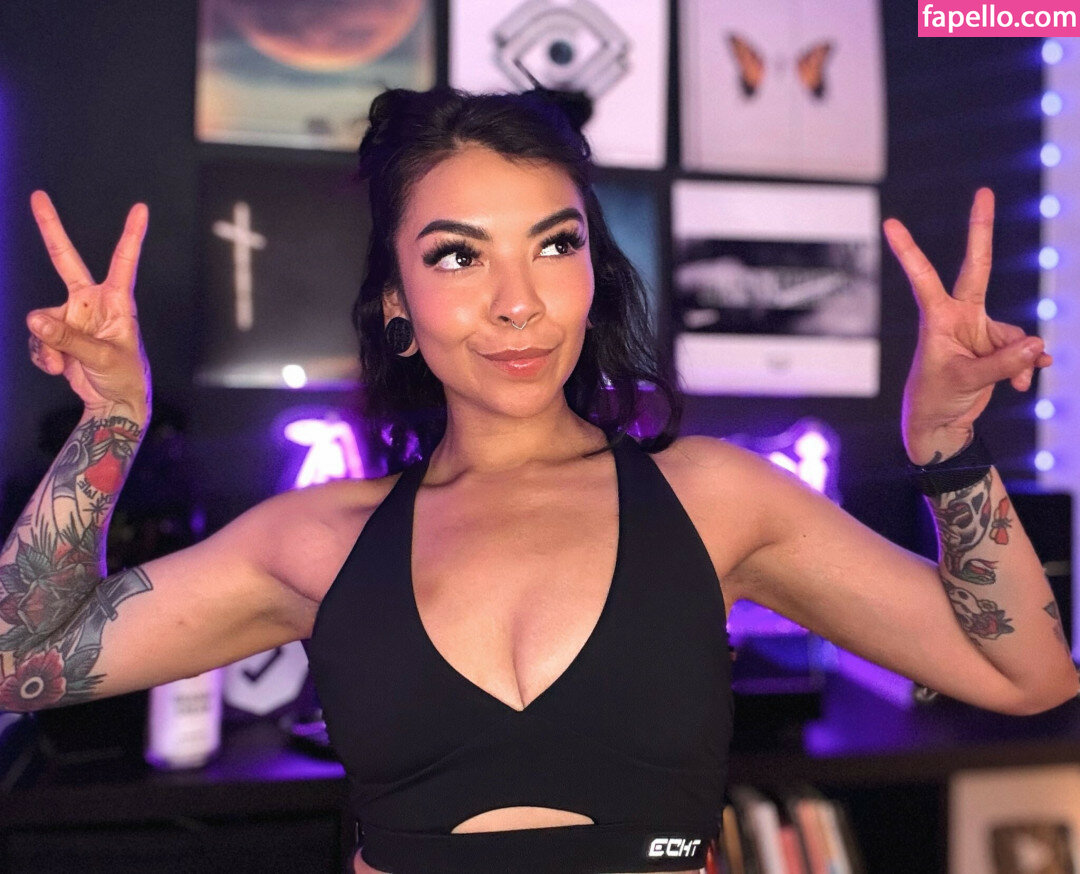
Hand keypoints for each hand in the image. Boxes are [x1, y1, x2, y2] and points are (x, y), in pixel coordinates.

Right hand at [26, 191, 150, 419]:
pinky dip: (44, 356)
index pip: (124, 262)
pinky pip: (38, 338)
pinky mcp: (57, 334)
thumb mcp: (102, 358)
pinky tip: (60, 368)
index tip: (141, 208)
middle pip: (66, 260)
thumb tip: (34, 319)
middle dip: (51, 229)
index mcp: (116, 302)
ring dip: (48, 344)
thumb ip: (68, 338)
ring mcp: (72, 317)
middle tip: (38, 197)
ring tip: (66, 364)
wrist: (113, 403)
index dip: (132, 235)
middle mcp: (92, 302)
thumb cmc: (124, 376)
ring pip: (41, 318)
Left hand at [884, 188, 1050, 464]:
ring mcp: (979, 330)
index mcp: (938, 318)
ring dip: (1019, 360)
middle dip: (980, 230)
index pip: (923, 277)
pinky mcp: (996, 348)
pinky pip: (1024, 351)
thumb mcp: (966, 382)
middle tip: (983, 191)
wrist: (939, 425)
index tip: (888, 223)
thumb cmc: (935, 398)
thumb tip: (1039, 346)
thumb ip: (1003, 363)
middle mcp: (959, 316)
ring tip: (1015, 384)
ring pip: (1015, 333)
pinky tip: (1027, 383)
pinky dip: (1027, 367)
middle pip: (977, 267)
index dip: (908, 251)